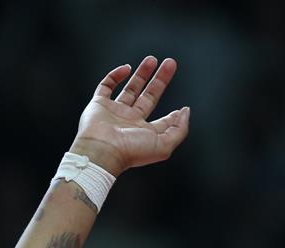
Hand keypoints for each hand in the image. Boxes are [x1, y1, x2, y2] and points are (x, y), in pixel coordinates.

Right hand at [69, 56, 189, 175]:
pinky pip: (106, 85)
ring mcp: (115, 112)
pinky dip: (115, 75)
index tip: (182, 108)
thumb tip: (185, 112)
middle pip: (149, 96)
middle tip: (170, 63)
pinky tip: (126, 68)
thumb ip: (179, 129)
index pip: (162, 122)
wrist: (103, 150)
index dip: (174, 115)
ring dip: (142, 73)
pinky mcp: (99, 103)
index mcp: (145, 133)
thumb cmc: (132, 151)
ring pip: (131, 88)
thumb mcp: (165, 144)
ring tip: (152, 59)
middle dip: (160, 80)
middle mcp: (130, 122)